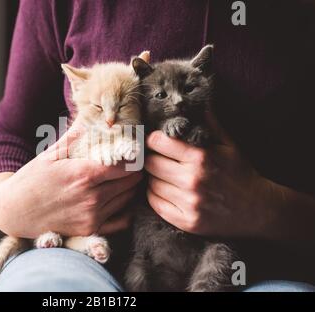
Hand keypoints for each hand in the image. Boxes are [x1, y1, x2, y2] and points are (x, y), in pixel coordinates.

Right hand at [0, 127, 142, 237]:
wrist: (12, 211)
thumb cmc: (31, 179)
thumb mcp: (51, 153)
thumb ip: (76, 135)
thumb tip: (93, 115)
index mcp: (84, 175)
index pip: (127, 164)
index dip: (132, 155)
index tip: (130, 150)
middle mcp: (92, 198)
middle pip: (131, 181)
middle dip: (132, 169)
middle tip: (127, 162)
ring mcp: (92, 217)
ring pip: (128, 198)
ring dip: (128, 187)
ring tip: (119, 178)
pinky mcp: (90, 231)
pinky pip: (122, 219)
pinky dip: (124, 208)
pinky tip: (115, 197)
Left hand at [145, 113, 272, 237]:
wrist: (258, 209)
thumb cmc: (240, 173)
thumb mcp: (229, 144)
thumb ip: (209, 122)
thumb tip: (197, 100)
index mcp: (200, 157)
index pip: (158, 142)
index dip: (154, 140)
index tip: (157, 141)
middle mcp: (192, 180)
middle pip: (151, 164)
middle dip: (152, 159)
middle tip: (160, 159)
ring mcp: (188, 203)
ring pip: (151, 184)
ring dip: (154, 179)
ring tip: (165, 176)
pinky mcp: (186, 221)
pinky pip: (155, 204)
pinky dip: (155, 196)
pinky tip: (166, 191)